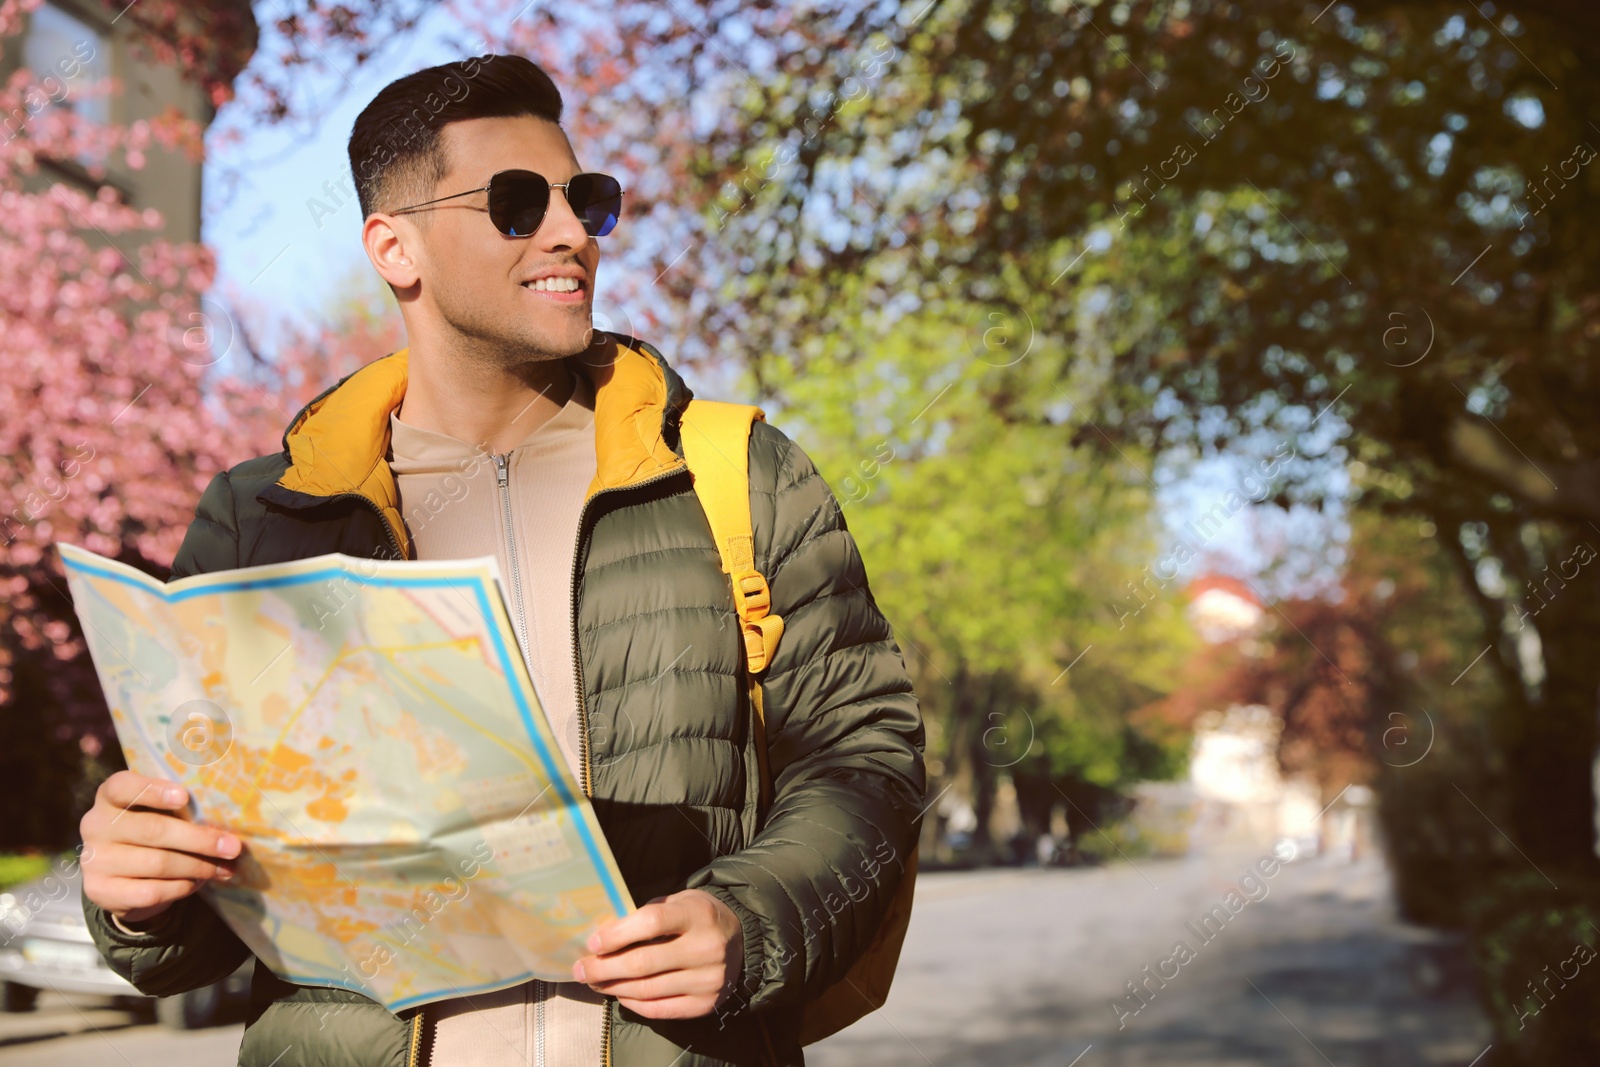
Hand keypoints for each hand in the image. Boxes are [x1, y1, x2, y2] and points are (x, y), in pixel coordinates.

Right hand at [80, 770, 241, 924]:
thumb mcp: (161, 813)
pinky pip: (149, 891)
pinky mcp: (99, 890)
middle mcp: (95, 825)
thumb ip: (182, 810)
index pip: (122, 786)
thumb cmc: (151, 830)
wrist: (121, 876)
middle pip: (152, 830)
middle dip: (199, 840)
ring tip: (223, 868)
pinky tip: (196, 883)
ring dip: (197, 867)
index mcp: (110, 796)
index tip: (184, 797)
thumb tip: (226, 826)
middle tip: (232, 847)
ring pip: (156, 863)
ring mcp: (93, 859)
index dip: (153, 790)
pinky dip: (180, 887)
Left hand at [571, 888, 742, 1018]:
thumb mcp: (679, 901)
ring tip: (596, 981)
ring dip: (614, 987)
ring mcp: (707, 979)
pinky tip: (620, 994)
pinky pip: (660, 1009)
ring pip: (647, 990)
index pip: (651, 923)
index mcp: (697, 915)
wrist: (742, 941)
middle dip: (604, 968)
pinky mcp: (705, 1004)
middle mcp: (705, 948)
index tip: (592, 943)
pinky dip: (634, 1004)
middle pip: (643, 963)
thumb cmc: (699, 917)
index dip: (617, 934)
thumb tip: (604, 936)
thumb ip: (647, 915)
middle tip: (581, 969)